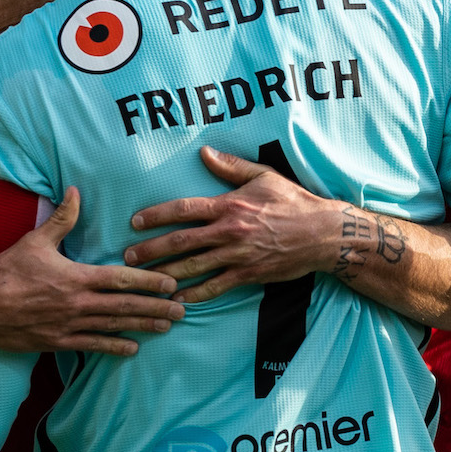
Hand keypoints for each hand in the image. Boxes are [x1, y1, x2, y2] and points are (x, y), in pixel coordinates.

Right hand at [0, 189, 183, 356]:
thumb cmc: (7, 270)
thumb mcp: (35, 240)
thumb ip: (62, 218)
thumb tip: (76, 190)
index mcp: (76, 277)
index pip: (122, 279)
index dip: (150, 282)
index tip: (172, 284)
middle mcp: (77, 303)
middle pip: (125, 305)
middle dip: (156, 308)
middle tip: (182, 310)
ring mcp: (68, 325)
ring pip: (113, 327)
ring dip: (142, 326)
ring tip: (166, 327)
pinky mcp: (56, 342)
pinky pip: (91, 345)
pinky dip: (113, 347)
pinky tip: (132, 348)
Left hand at [124, 147, 354, 300]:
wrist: (322, 233)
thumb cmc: (293, 201)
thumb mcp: (264, 176)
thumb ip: (231, 167)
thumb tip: (204, 153)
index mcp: (229, 205)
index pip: (184, 209)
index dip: (157, 215)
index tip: (135, 221)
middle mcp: (229, 231)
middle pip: (181, 241)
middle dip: (151, 249)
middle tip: (128, 257)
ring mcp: (238, 255)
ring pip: (194, 266)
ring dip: (166, 272)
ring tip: (145, 279)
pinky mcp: (249, 274)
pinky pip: (216, 286)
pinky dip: (196, 294)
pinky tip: (179, 298)